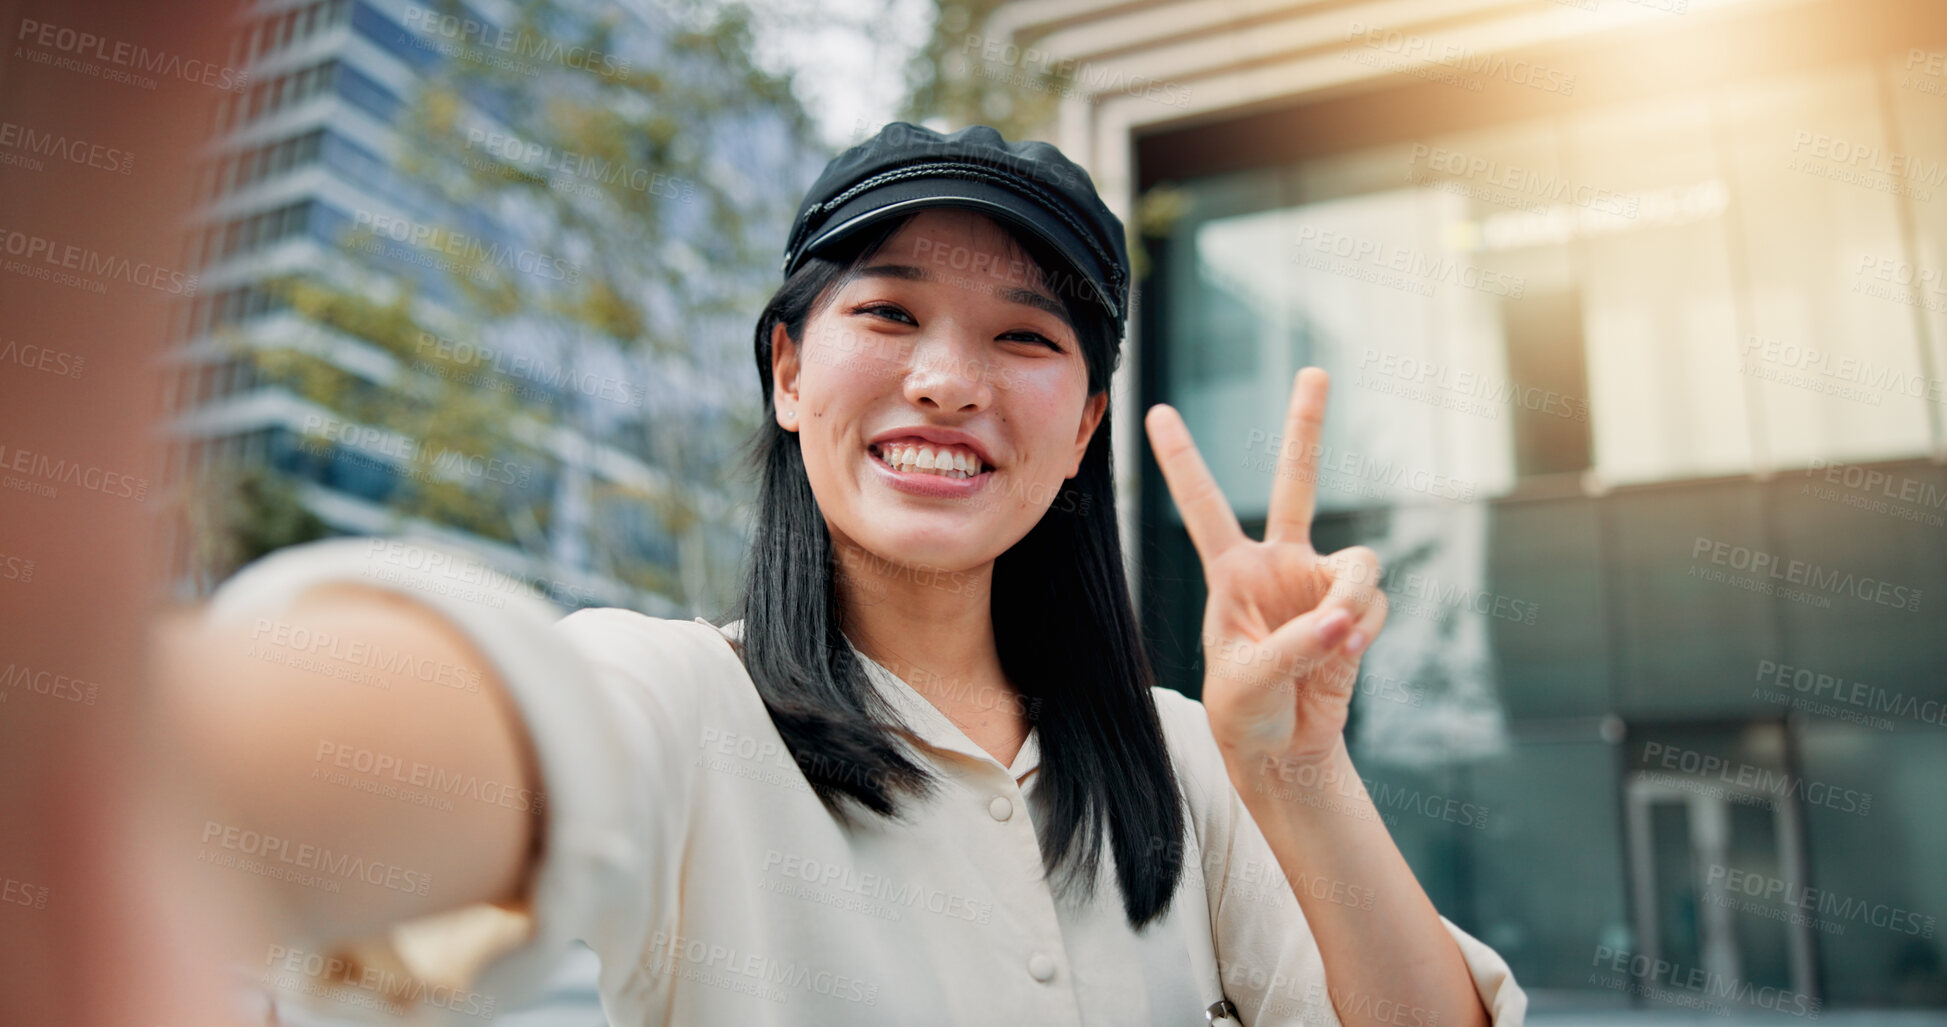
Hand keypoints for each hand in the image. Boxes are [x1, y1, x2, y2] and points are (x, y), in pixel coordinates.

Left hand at [1143, 368, 1387, 770]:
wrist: (1285, 748)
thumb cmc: (1246, 713)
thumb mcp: (1248, 681)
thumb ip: (1295, 646)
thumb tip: (1343, 621)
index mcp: (1232, 573)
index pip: (1203, 505)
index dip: (1182, 460)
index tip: (1156, 411)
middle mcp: (1277, 564)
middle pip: (1296, 481)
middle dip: (1307, 426)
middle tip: (1314, 370)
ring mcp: (1317, 583)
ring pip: (1360, 563)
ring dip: (1354, 604)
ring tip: (1337, 644)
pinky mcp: (1353, 609)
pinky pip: (1373, 605)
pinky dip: (1364, 632)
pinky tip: (1344, 657)